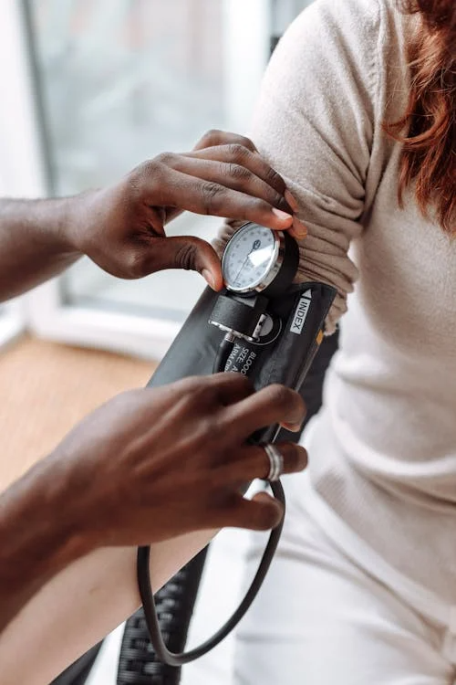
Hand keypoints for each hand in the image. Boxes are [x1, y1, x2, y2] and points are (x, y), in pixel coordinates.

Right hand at [45, 374, 306, 547]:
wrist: (76, 496)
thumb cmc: (95, 447)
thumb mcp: (133, 402)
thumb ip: (172, 397)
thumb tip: (188, 398)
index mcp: (192, 396)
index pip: (243, 382)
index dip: (248, 391)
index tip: (247, 401)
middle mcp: (214, 427)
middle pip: (280, 403)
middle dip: (293, 406)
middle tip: (292, 415)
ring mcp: (219, 469)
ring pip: (286, 457)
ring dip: (293, 457)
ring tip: (290, 460)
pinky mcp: (214, 510)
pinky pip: (265, 512)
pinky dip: (269, 510)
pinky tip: (262, 504)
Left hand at [67, 130, 305, 289]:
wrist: (89, 218)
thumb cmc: (108, 240)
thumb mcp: (138, 261)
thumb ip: (183, 260)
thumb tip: (221, 278)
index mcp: (154, 183)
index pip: (214, 195)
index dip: (254, 210)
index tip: (285, 223)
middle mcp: (169, 161)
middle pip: (232, 170)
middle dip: (271, 197)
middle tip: (298, 224)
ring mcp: (177, 155)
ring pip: (234, 153)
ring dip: (267, 176)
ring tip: (290, 203)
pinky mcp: (185, 158)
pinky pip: (225, 145)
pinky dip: (251, 156)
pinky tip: (266, 175)